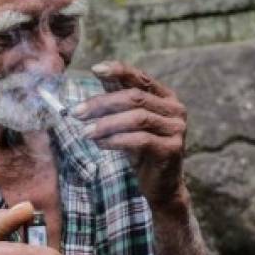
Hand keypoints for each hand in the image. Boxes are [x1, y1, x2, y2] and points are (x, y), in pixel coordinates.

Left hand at [74, 60, 189, 211]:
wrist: (161, 186)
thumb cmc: (142, 151)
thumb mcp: (129, 122)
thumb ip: (118, 98)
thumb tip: (98, 72)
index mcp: (166, 97)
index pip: (141, 77)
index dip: (119, 71)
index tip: (95, 69)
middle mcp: (175, 110)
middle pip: (135, 98)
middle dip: (103, 103)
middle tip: (77, 112)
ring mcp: (176, 129)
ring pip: (137, 118)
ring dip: (107, 124)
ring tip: (85, 132)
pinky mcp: (172, 149)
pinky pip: (140, 140)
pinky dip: (116, 140)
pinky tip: (100, 144)